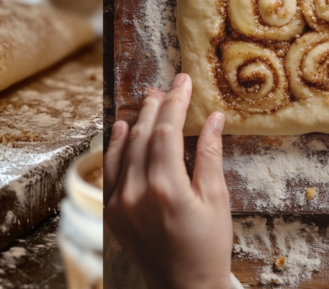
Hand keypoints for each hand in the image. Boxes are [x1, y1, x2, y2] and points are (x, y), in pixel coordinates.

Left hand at [104, 74, 231, 288]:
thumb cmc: (208, 247)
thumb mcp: (217, 201)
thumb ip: (210, 155)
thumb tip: (213, 118)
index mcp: (166, 187)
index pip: (167, 131)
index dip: (176, 102)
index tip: (183, 82)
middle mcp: (137, 192)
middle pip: (143, 134)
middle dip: (157, 106)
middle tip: (168, 86)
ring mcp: (120, 202)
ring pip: (124, 148)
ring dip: (136, 121)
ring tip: (150, 100)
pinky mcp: (112, 212)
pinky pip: (111, 169)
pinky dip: (115, 145)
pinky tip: (122, 127)